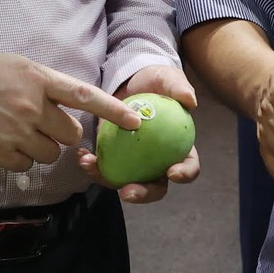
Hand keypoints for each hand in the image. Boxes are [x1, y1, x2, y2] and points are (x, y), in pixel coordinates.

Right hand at [0, 49, 143, 172]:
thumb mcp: (21, 67)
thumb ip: (48, 86)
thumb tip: (75, 108)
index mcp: (39, 79)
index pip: (85, 96)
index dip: (113, 110)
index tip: (135, 121)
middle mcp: (31, 106)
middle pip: (70, 134)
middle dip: (62, 132)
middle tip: (42, 122)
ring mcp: (15, 130)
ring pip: (50, 153)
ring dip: (40, 146)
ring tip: (18, 130)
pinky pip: (26, 165)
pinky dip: (19, 157)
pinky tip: (4, 141)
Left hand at [75, 65, 200, 203]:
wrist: (131, 80)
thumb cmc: (156, 81)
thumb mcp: (168, 78)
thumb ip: (179, 88)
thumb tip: (191, 101)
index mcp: (180, 148)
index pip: (188, 166)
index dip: (184, 174)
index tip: (172, 172)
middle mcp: (159, 161)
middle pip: (156, 186)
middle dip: (143, 194)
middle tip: (127, 192)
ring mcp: (136, 163)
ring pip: (126, 182)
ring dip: (109, 182)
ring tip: (92, 168)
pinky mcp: (115, 157)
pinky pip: (105, 167)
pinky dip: (93, 165)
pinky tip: (82, 156)